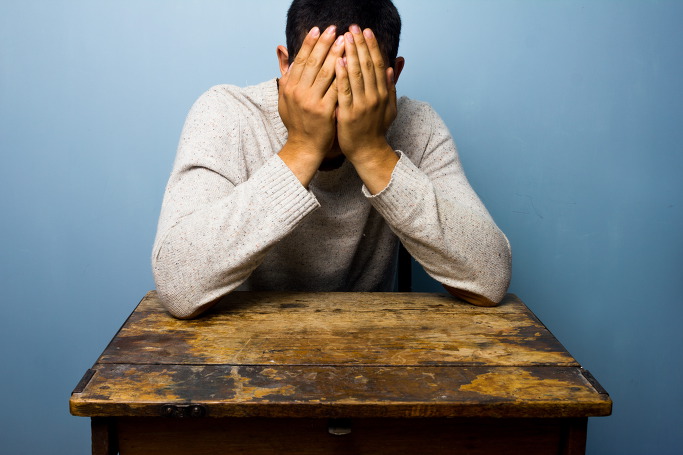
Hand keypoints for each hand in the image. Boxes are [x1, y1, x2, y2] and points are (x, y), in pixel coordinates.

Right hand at [278, 25, 344, 184]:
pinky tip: (351, 64)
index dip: (310, 43)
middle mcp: (297, 92)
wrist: (304, 146)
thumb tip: (281, 49)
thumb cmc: (297, 120)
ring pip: (326, 73)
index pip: (300, 59)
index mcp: (288, 86)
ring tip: (346, 41)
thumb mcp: (285, 97)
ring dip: (336, 54)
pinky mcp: (324, 112)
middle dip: (325, 44)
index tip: (319, 29)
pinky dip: (344, 75)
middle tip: (335, 29)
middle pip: (313, 62)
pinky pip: (336, 89)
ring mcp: (310, 102)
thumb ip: (286, 73)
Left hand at [335, 25, 398, 192]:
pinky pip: (345, 91)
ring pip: (357, 75)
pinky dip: (342, 75)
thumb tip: (392, 66)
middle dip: (360, 45)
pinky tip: (338, 61)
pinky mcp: (349, 114)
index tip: (365, 31)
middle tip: (353, 28)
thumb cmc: (375, 129)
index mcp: (383, 93)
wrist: (368, 152)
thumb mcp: (388, 108)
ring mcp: (362, 105)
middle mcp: (375, 97)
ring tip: (344, 38)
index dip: (372, 46)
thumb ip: (390, 87)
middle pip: (368, 65)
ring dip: (351, 54)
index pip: (378, 64)